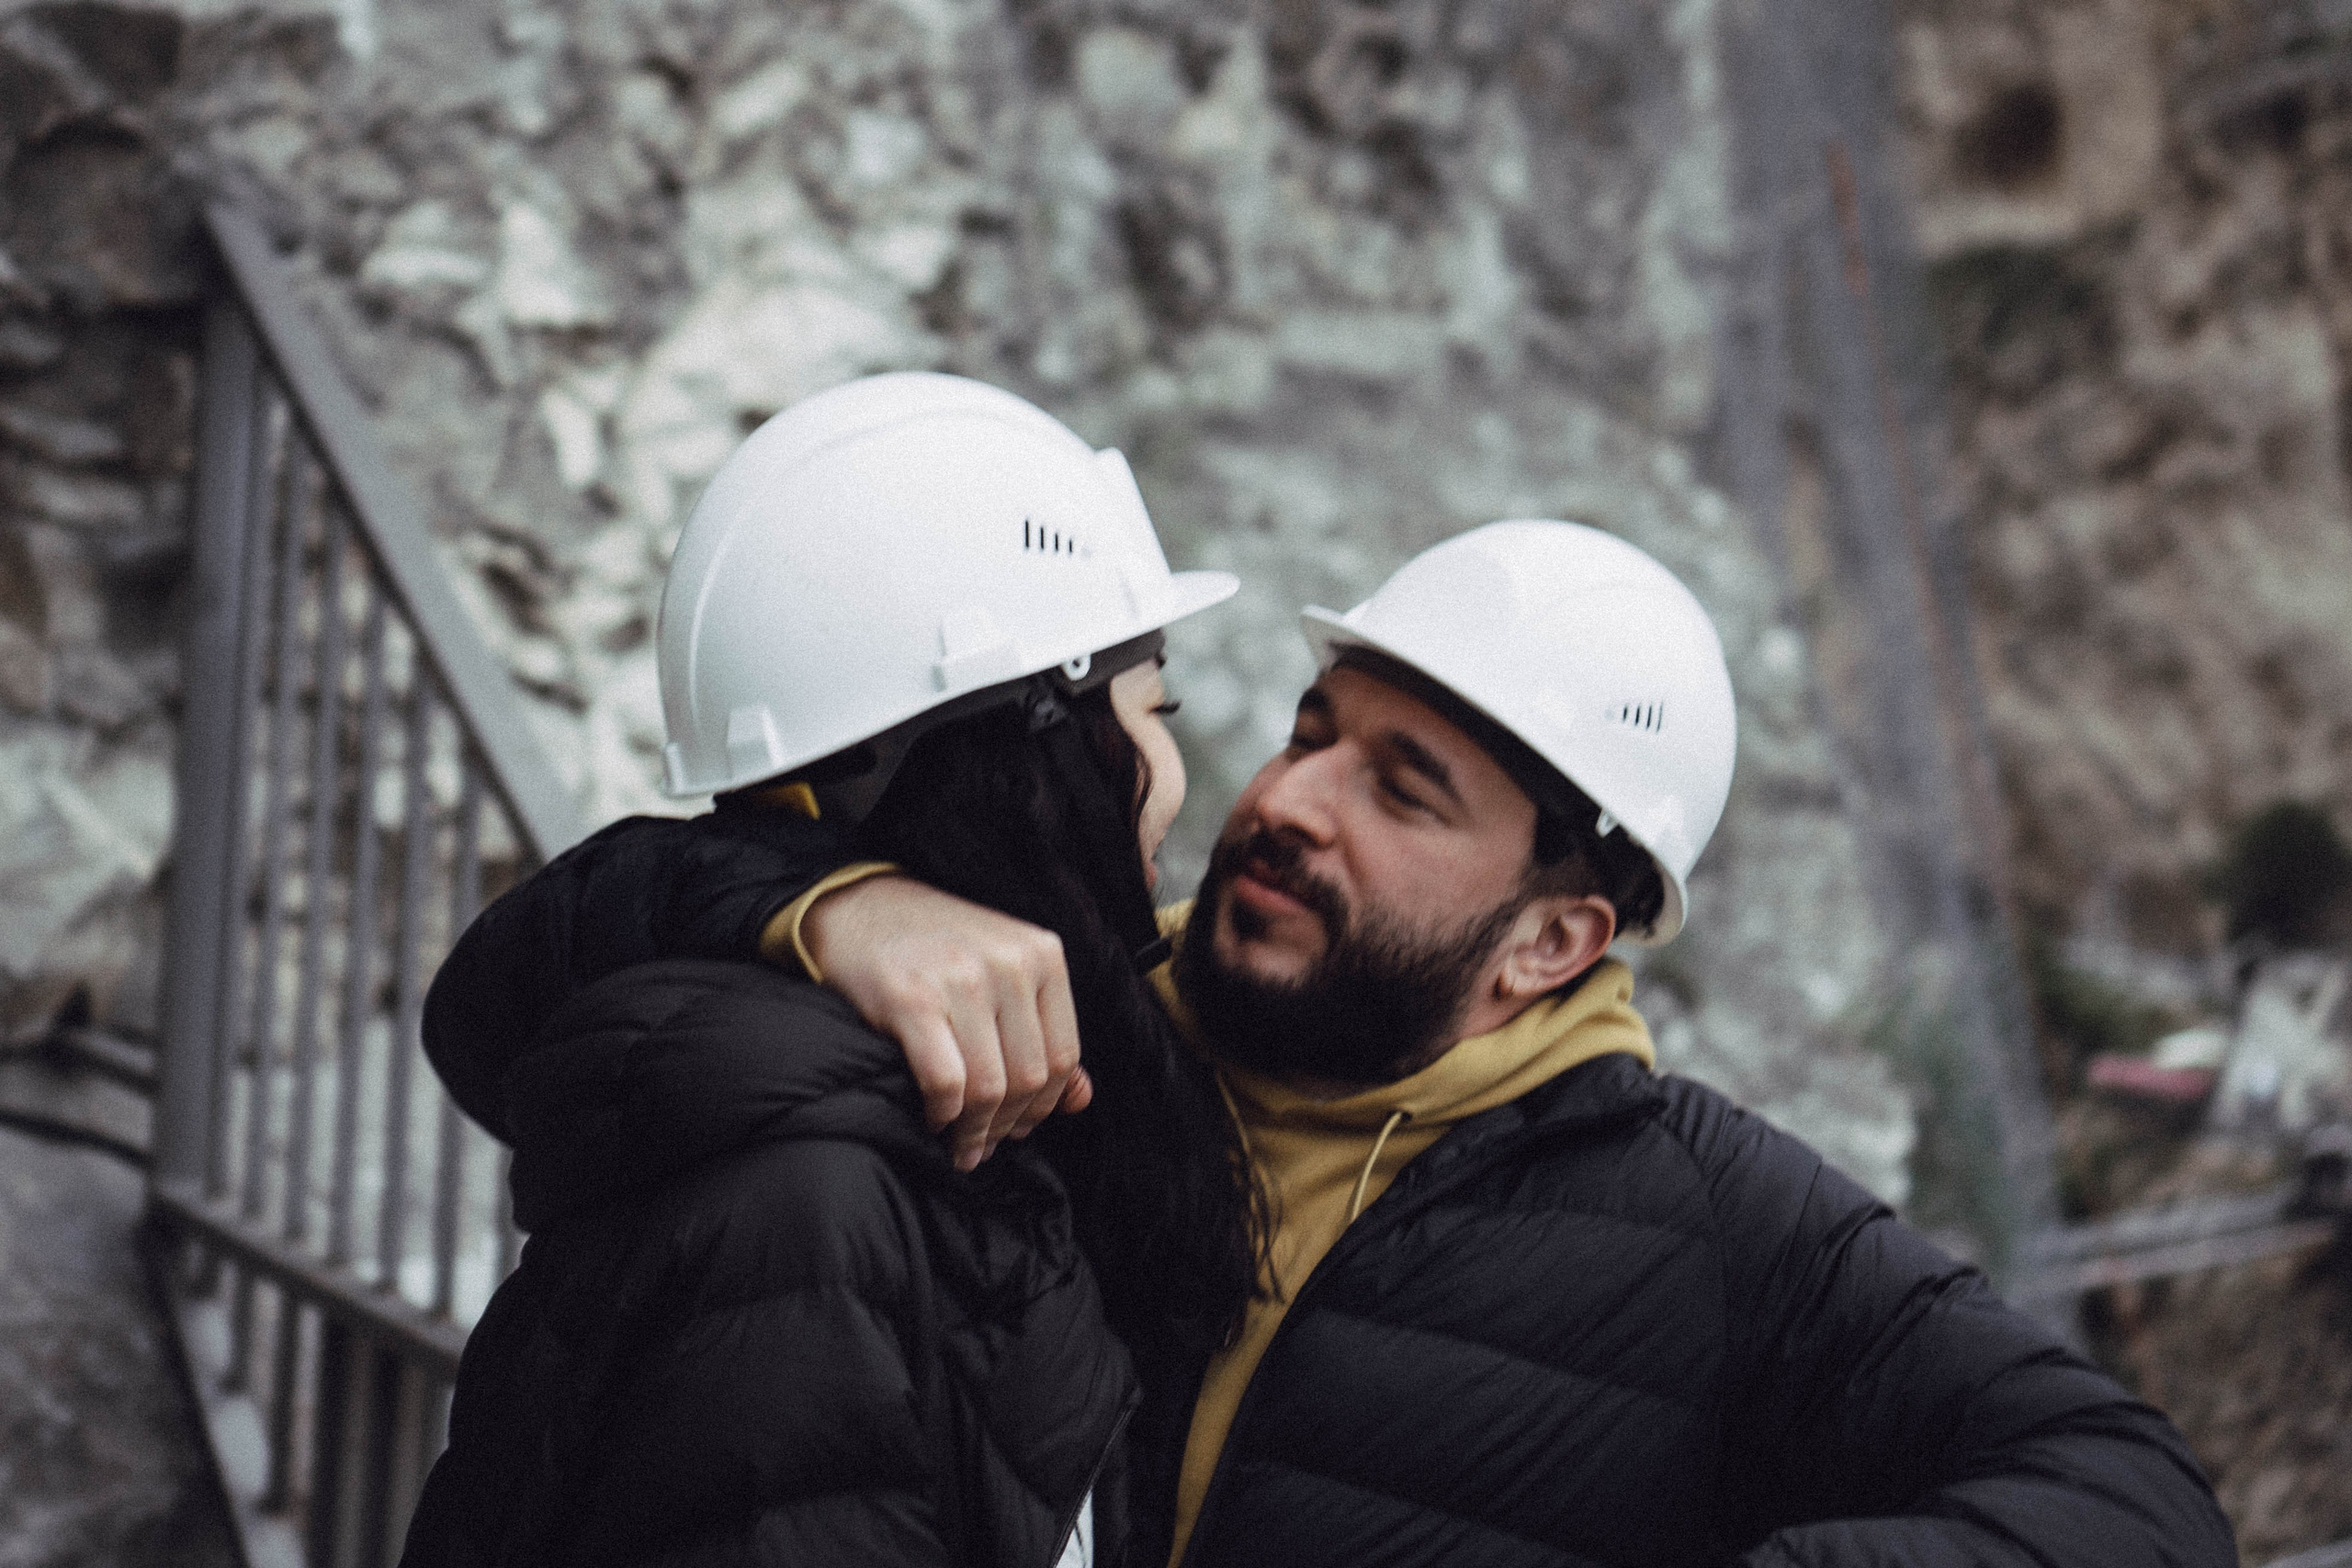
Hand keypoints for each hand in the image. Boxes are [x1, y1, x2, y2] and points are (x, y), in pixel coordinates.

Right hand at [803, 876, 1090, 1169]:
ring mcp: (961, 980)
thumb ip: (1044, 1032)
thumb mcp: (1004, 971)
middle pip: (1029, 1077)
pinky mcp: (911, 1000)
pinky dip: (943, 1114)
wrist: (859, 906)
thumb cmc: (937, 947)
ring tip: (963, 1145)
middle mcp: (1010, 964)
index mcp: (1042, 954)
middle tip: (986, 1145)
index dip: (1044, 1105)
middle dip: (1008, 1125)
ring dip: (976, 1131)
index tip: (1021, 1128)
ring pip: (989, 1088)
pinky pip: (946, 1083)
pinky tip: (935, 1117)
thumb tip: (1081, 1101)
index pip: (1063, 1055)